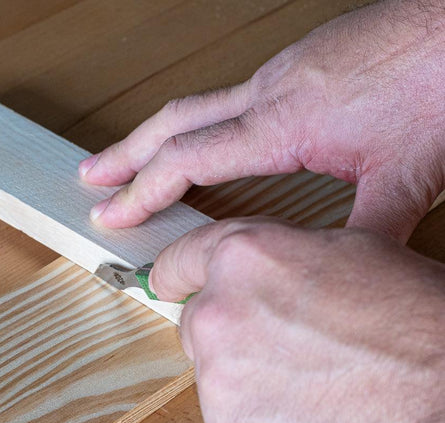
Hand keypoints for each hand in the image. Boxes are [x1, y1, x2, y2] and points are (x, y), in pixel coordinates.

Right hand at [80, 0, 444, 242]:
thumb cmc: (439, 82)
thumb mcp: (406, 175)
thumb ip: (368, 232)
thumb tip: (343, 275)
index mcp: (283, 122)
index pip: (189, 159)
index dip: (142, 189)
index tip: (112, 210)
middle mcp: (269, 92)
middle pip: (173, 122)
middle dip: (125, 152)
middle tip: (91, 173)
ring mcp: (279, 75)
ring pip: (195, 106)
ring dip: (154, 134)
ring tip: (128, 155)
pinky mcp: (295, 69)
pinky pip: (226, 99)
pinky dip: (195, 124)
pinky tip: (200, 140)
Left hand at [148, 217, 444, 422]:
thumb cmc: (412, 324)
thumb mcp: (343, 252)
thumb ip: (272, 260)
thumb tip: (248, 276)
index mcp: (243, 261)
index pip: (181, 260)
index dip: (174, 271)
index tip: (165, 281)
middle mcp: (219, 317)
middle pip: (197, 322)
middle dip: (229, 329)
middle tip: (282, 342)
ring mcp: (220, 385)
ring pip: (214, 374)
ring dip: (247, 375)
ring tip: (309, 379)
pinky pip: (232, 420)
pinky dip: (259, 417)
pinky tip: (307, 412)